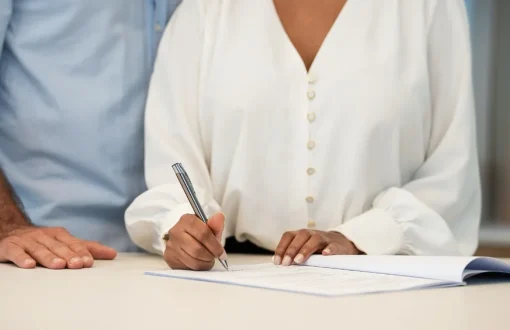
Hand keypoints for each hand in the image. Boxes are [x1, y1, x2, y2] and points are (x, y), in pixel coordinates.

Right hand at [0, 226, 116, 268]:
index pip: (73, 244)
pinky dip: (22, 258)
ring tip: (58, 265)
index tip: (89, 262)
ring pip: (40, 249)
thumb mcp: (65, 242)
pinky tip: (29, 265)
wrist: (10, 231)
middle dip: (69, 255)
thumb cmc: (44, 241)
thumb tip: (112, 254)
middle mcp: (45, 236)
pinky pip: (16, 252)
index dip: (81, 252)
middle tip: (77, 265)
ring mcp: (27, 241)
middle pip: (58, 247)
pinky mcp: (10, 247)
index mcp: (60, 235)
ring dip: (49, 257)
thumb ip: (88, 248)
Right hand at [164, 212, 226, 270]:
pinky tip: (200, 262)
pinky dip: (198, 266)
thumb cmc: (200, 233)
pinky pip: (187, 267)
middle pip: (197, 249)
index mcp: (186, 220)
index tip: (222, 253)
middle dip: (210, 255)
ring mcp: (171, 245)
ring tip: (208, 259)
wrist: (184, 239)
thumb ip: (216, 224)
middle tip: (215, 256)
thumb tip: (219, 216)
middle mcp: (175, 231)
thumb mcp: (210, 228)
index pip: (203, 233)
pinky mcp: (169, 257)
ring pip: (193, 260)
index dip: (215, 245)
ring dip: (205, 263)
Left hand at [274, 229, 360, 265]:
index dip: (281, 248)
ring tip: (299, 260)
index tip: (277, 262)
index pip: (288, 237)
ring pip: (314, 240)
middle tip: (286, 263)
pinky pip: (332, 245)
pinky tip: (325, 254)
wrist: (340, 242)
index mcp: (301, 234)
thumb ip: (292, 253)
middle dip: (291, 250)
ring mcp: (324, 238)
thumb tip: (277, 262)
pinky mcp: (336, 244)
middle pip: (300, 237)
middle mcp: (311, 233)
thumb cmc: (317, 248)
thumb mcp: (304, 248)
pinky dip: (329, 249)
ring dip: (305, 249)